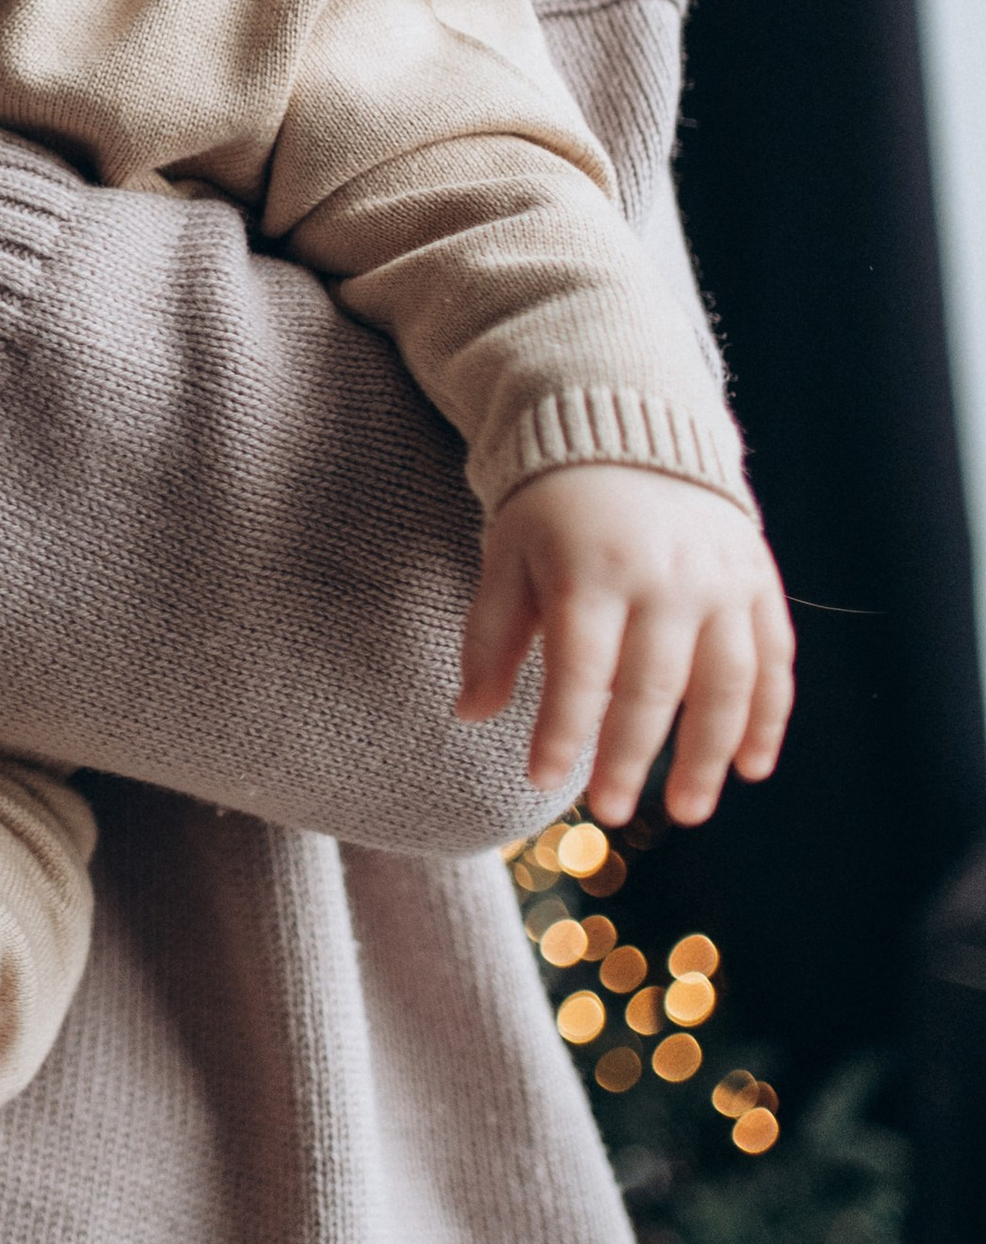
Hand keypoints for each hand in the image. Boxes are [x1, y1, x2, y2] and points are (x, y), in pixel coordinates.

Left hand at [456, 465, 792, 825]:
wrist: (629, 431)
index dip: (562, 731)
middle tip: (611, 812)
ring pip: (725, 683)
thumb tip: (470, 714)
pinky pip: (772, 659)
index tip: (543, 781)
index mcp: (591, 568)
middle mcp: (664, 575)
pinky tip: (752, 767)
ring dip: (710, 755)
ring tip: (690, 811)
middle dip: (629, 758)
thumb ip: (490, 635)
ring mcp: (720, 579)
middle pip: (652, 686)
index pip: (578, 669)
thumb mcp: (507, 556)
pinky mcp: (757, 580)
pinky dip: (768, 717)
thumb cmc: (553, 508)